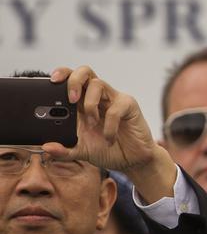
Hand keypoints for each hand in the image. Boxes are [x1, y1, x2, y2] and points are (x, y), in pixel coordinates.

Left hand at [44, 66, 176, 199]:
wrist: (132, 161)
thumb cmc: (108, 151)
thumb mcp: (81, 152)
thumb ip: (64, 151)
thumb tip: (46, 147)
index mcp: (83, 103)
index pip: (70, 79)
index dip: (61, 74)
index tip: (51, 81)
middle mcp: (98, 97)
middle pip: (85, 72)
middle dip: (74, 81)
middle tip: (71, 99)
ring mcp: (114, 100)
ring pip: (98, 84)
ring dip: (90, 104)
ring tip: (92, 123)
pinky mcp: (129, 106)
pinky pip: (116, 108)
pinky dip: (109, 125)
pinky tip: (109, 138)